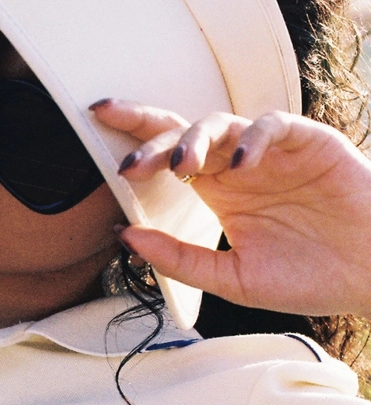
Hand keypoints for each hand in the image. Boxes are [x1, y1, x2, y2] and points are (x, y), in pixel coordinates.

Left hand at [91, 99, 370, 318]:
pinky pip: (271, 126)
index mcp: (219, 192)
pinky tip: (240, 163)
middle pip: (186, 133)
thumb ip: (180, 258)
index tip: (96, 129)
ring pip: (222, 124)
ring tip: (181, 168)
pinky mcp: (307, 142)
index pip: (168, 158)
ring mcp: (271, 152)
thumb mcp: (233, 279)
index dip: (136, 141)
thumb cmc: (308, 278)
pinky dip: (252, 139)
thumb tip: (124, 236)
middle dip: (152, 138)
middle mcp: (239, 166)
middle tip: (130, 163)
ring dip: (196, 141)